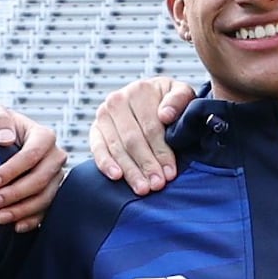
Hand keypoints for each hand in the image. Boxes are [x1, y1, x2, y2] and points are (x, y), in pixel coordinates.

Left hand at [0, 105, 67, 227]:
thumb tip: (6, 139)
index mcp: (44, 136)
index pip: (33, 155)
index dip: (12, 170)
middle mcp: (55, 157)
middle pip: (41, 179)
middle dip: (15, 193)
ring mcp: (56, 178)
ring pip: (45, 197)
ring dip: (22, 210)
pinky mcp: (52, 194)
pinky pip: (47, 211)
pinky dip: (32, 220)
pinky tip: (15, 226)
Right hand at [87, 76, 185, 192]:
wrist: (153, 98)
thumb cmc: (170, 101)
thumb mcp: (182, 94)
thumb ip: (179, 100)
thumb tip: (165, 115)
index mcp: (140, 90)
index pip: (151, 127)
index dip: (161, 151)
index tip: (170, 172)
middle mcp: (118, 101)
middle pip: (133, 139)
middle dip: (146, 165)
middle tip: (157, 184)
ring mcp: (103, 115)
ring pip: (117, 147)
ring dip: (130, 170)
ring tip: (142, 188)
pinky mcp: (95, 130)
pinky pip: (97, 149)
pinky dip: (105, 163)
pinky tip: (117, 176)